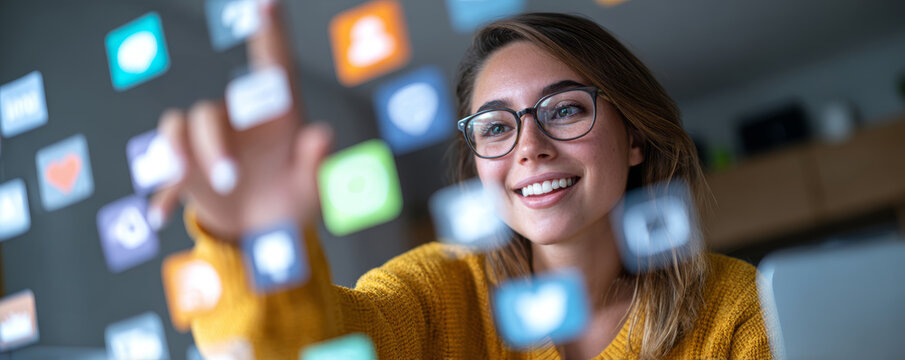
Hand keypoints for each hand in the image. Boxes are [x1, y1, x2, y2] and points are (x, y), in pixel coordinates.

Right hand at [148, 1, 332, 240]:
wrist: (263, 234)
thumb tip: (322, 136)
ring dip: (184, 156)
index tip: (267, 3)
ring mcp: (208, 141)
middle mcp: (238, 120)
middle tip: (230, 180)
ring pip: (180, 128)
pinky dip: (164, 191)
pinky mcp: (186, 167)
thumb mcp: (312, 190)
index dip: (269, 32)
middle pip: (210, 111)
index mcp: (277, 117)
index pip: (273, 67)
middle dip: (213, 145)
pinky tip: (161, 214)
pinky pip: (165, 169)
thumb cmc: (292, 203)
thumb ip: (316, 164)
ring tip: (199, 187)